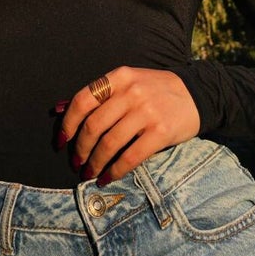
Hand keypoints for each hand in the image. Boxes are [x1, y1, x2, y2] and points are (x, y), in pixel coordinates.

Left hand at [56, 66, 200, 185]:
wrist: (196, 94)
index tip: (61, 142)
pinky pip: (130, 156)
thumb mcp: (127, 83)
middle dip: (80, 149)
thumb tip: (58, 109)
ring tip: (89, 173)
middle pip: (94, 125)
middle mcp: (131, 92)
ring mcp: (147, 111)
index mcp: (119, 77)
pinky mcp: (161, 132)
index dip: (68, 124)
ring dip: (95, 163)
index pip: (83, 100)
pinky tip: (108, 178)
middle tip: (76, 164)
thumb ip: (97, 96)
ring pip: (109, 143)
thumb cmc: (154, 90)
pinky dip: (115, 171)